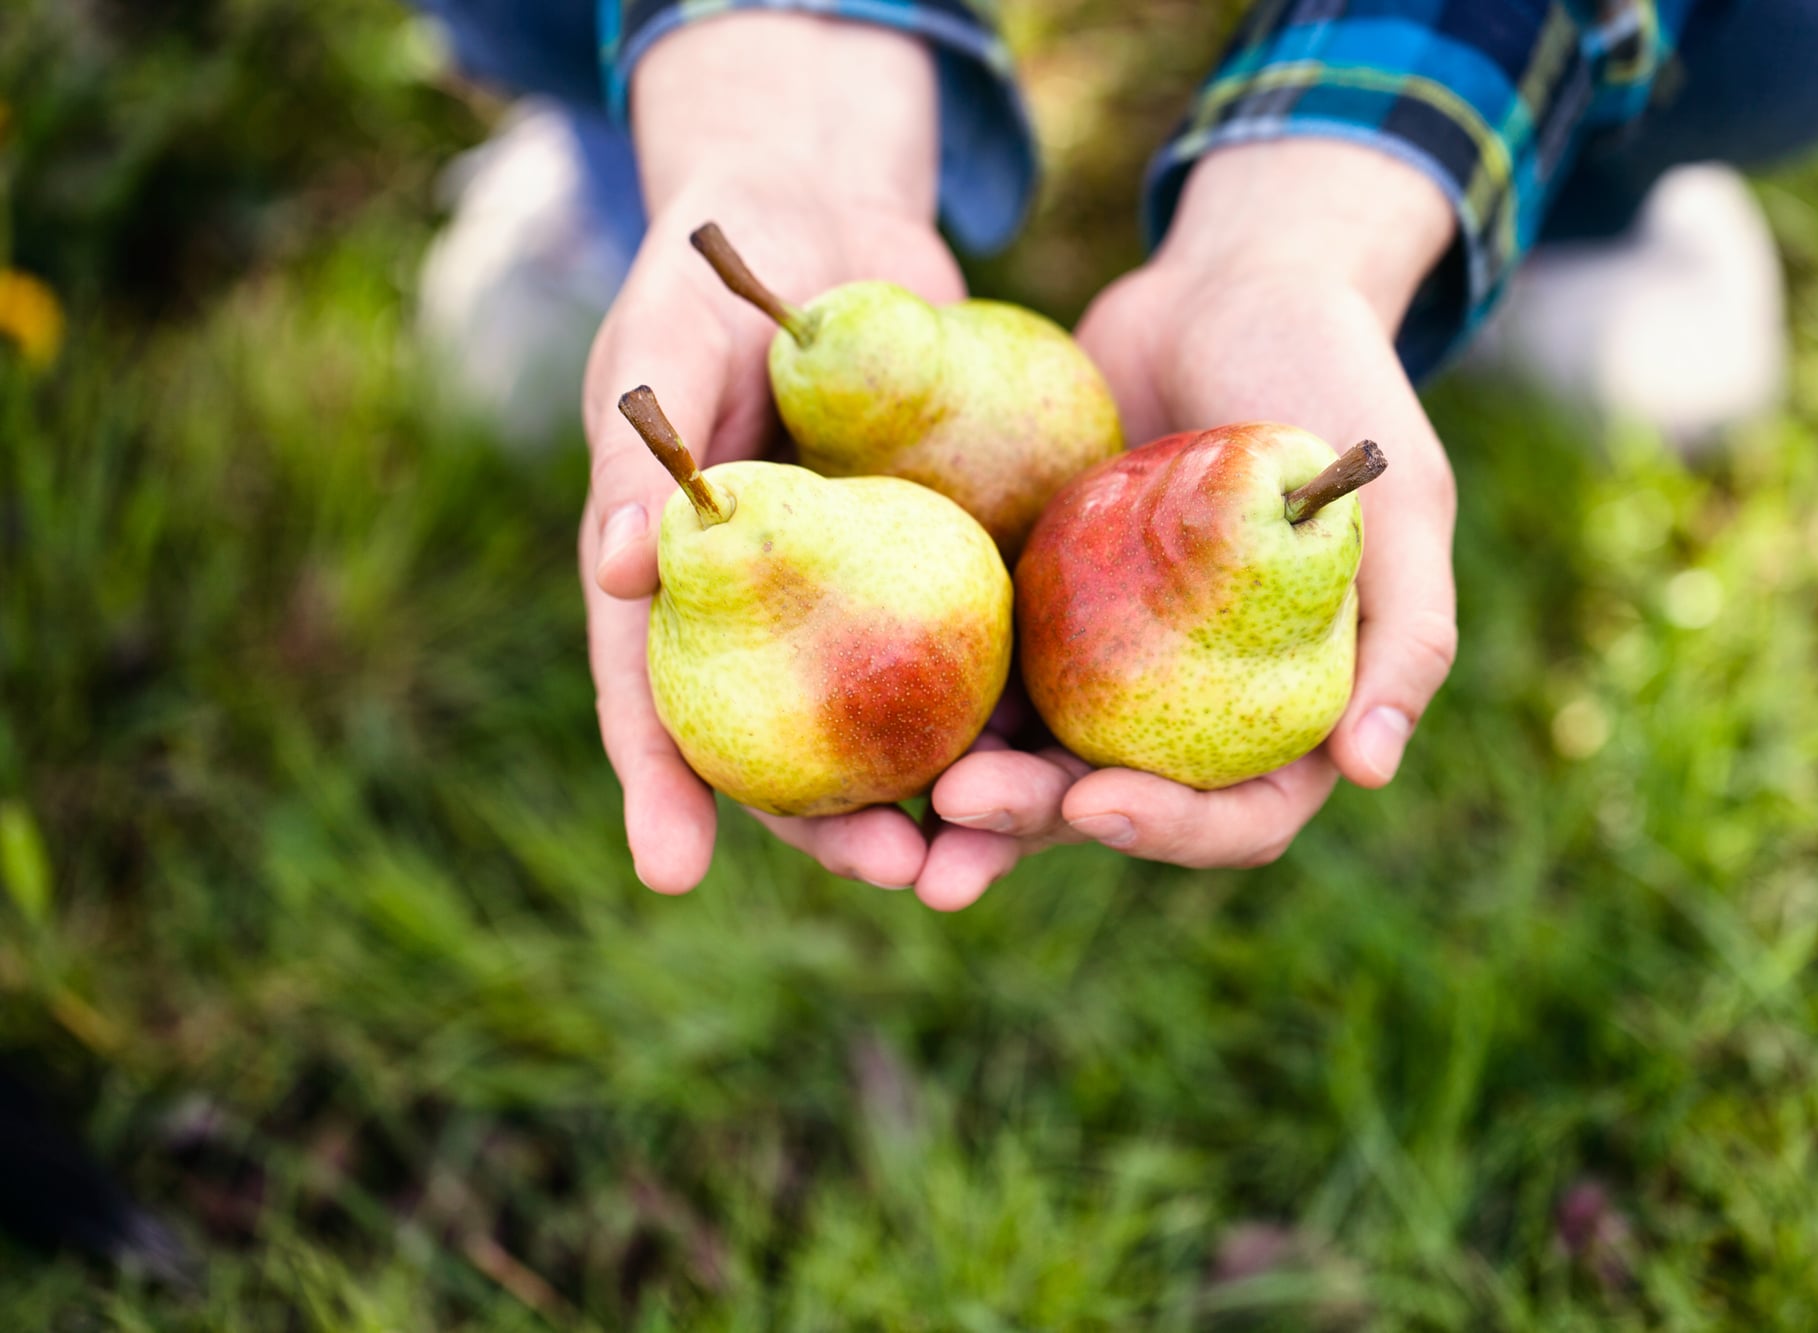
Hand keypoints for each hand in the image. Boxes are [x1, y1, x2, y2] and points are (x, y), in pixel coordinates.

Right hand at [581, 15, 971, 895]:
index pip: (655, 697)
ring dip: (938, 798)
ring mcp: (861, 597)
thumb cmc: (718, 271)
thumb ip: (645, 452)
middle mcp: (771, 611)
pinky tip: (1064, 756)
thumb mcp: (672, 344)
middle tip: (893, 871)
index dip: (661, 789)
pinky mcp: (948, 562)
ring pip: (894, 724)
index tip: (671, 873)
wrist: (826, 214)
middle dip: (831, 825)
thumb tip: (622, 572)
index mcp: (680, 581)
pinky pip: (979, 651)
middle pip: (789, 745)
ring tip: (986, 855)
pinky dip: (1011, 708)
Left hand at [934, 140, 1461, 871]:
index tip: (1097, 802)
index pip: (1236, 814)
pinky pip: (974, 669)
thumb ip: (1405, 632)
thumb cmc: (1333, 380)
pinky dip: (927, 701)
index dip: (1172, 831)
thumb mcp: (1398, 500)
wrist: (1227, 284)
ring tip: (886, 821)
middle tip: (955, 815)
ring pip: (1027, 755)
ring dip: (963, 798)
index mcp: (1282, 709)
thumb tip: (1369, 772)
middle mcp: (1185, 705)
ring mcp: (1100, 661)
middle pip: (1108, 802)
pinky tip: (863, 716)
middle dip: (1032, 823)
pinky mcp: (1029, 605)